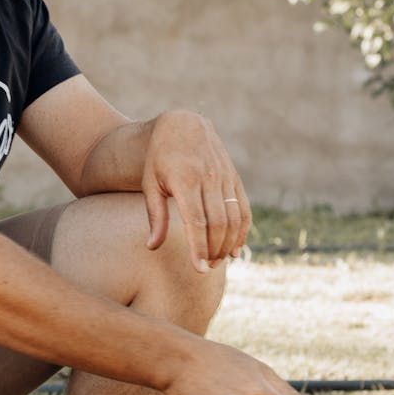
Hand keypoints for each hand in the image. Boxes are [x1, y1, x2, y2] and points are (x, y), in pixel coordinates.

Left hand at [142, 110, 250, 270]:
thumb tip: (151, 247)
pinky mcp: (234, 177)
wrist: (183, 124)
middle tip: (205, 268)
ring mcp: (224, 177)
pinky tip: (235, 248)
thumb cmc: (160, 158)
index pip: (196, 221)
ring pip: (233, 218)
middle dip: (214, 250)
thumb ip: (155, 216)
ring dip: (228, 244)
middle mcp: (208, 178)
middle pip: (217, 223)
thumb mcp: (150, 183)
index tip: (199, 269)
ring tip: (217, 261)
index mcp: (184, 179)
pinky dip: (242, 230)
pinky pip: (243, 208)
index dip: (199, 247)